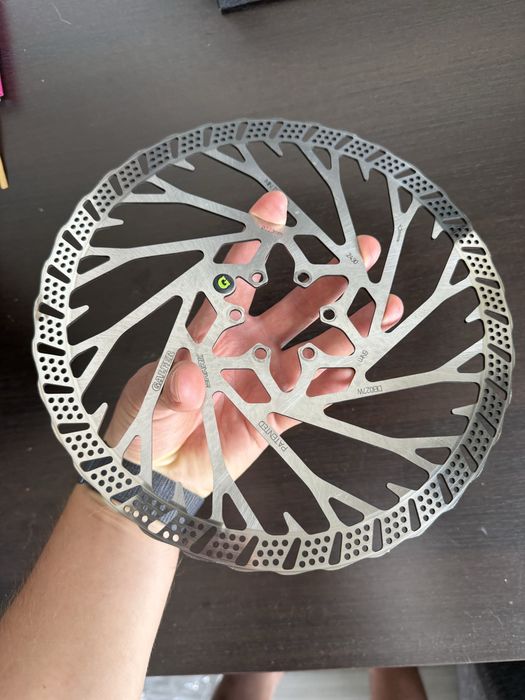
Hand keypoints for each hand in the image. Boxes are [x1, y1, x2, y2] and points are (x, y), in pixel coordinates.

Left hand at [105, 192, 402, 495]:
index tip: (275, 206)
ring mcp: (263, 381)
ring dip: (347, 333)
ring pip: (313, 350)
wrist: (156, 473)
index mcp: (212, 331)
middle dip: (329, 281)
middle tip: (362, 253)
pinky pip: (306, 400)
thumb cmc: (144, 424)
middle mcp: (246, 349)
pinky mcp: (272, 416)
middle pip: (294, 307)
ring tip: (383, 310)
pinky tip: (351, 373)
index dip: (256, 242)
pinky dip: (328, 388)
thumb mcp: (148, 400)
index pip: (236, 280)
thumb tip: (189, 375)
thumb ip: (170, 388)